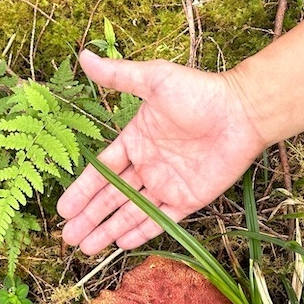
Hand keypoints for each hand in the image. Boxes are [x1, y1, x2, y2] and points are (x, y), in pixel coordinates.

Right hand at [57, 51, 266, 254]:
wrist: (241, 112)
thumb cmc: (199, 93)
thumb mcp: (155, 79)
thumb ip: (119, 76)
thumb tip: (84, 56)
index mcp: (136, 140)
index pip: (102, 171)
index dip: (82, 190)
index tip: (62, 209)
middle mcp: (148, 165)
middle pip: (112, 197)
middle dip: (89, 217)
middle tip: (67, 238)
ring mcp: (168, 184)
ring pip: (131, 212)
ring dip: (108, 229)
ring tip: (86, 248)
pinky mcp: (189, 199)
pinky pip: (161, 219)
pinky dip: (141, 232)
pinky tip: (120, 244)